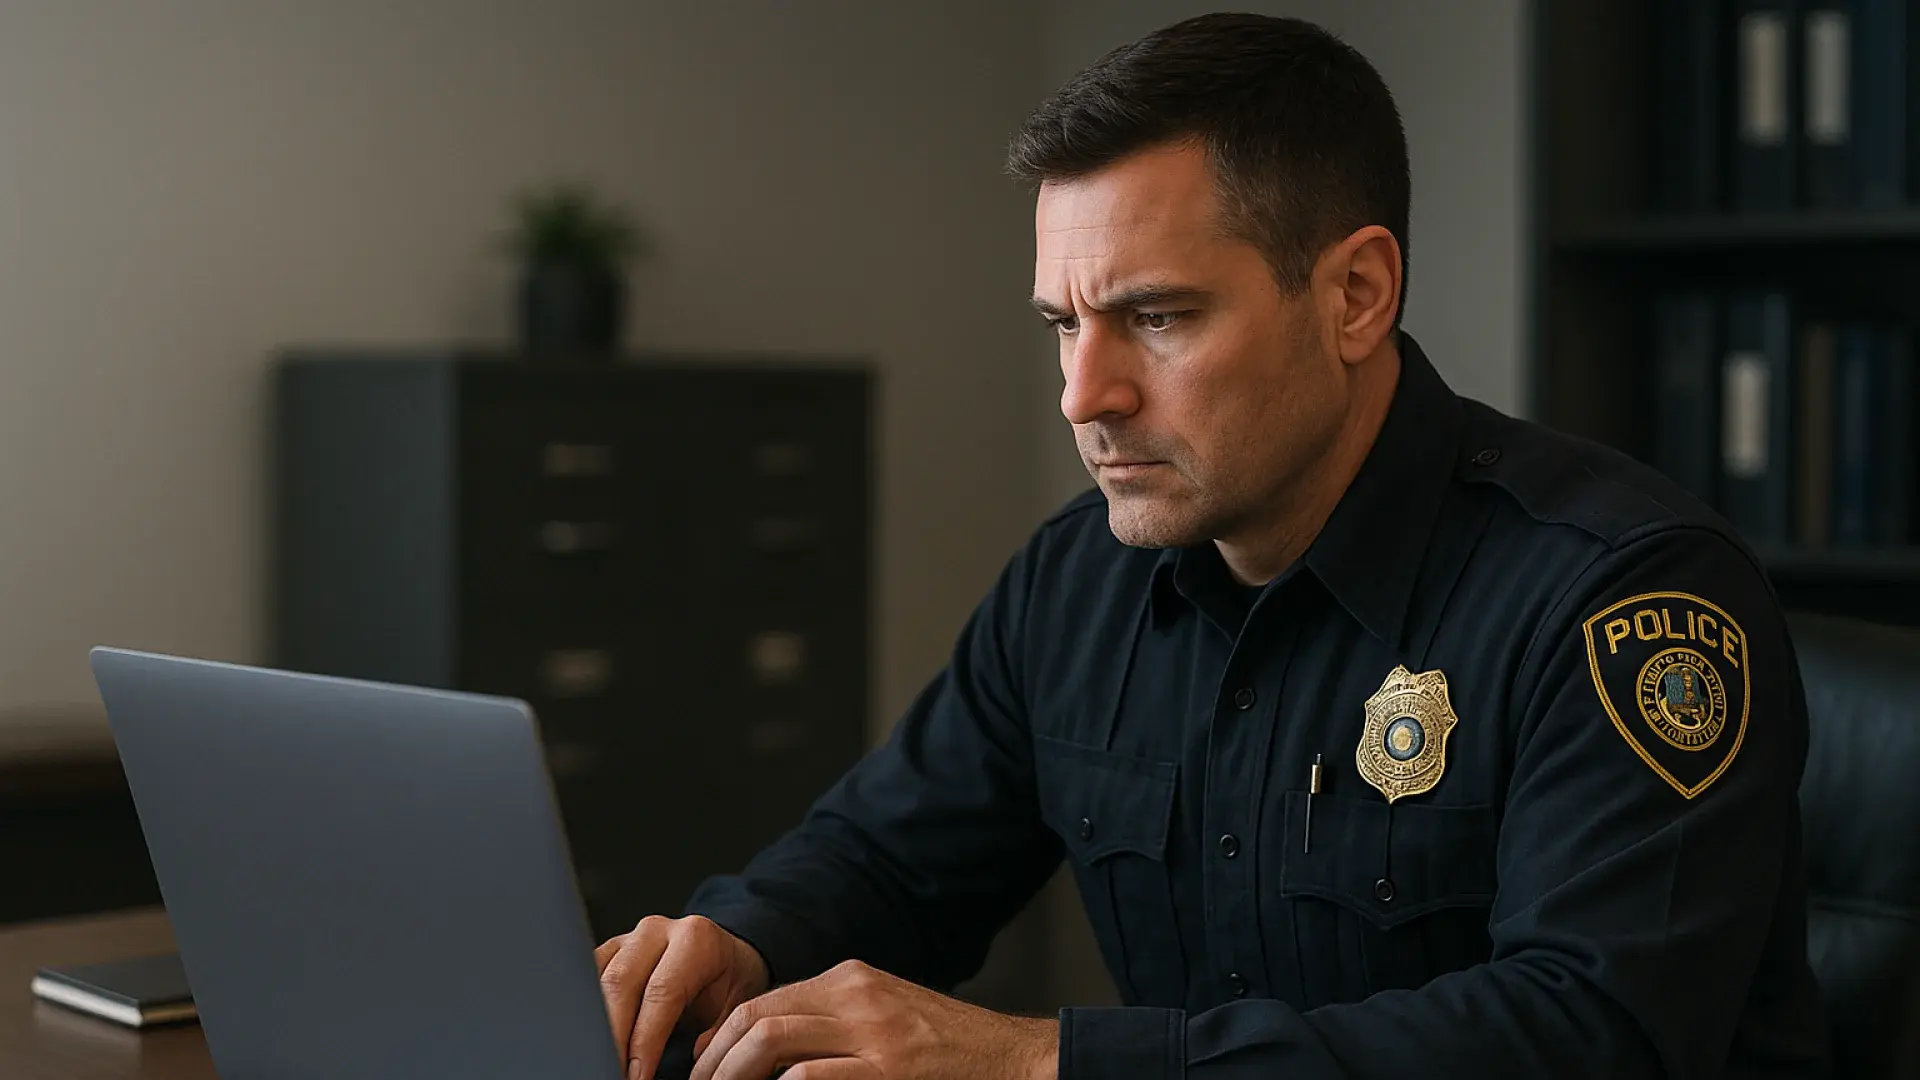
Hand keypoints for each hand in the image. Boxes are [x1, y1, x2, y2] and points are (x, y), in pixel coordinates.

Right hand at [597, 915, 771, 1079]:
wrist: (726, 955)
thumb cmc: (731, 981)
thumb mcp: (738, 1005)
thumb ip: (717, 1030)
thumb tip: (696, 1058)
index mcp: (695, 940)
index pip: (661, 992)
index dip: (644, 1039)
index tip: (637, 1075)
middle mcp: (658, 932)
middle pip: (620, 983)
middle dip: (613, 1035)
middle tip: (614, 1071)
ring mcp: (630, 938)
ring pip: (596, 978)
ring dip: (594, 1023)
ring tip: (600, 1057)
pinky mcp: (610, 950)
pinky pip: (588, 975)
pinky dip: (586, 1008)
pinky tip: (590, 1035)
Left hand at [690, 959, 1057, 1079]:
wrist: (1011, 1059)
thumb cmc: (947, 1050)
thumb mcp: (885, 1017)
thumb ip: (833, 1023)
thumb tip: (768, 1052)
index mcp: (851, 980)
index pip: (762, 1001)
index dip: (720, 1039)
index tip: (702, 1068)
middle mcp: (857, 998)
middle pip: (757, 1018)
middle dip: (716, 1061)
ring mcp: (873, 1034)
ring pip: (773, 1041)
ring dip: (734, 1076)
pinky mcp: (888, 1071)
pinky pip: (809, 1077)